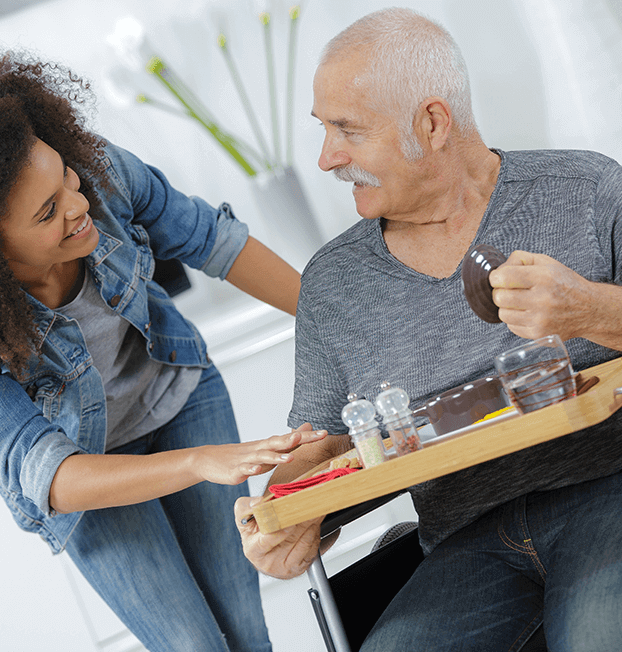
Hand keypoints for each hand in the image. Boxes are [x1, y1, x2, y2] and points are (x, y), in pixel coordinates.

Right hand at [197, 425, 326, 484]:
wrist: (209, 460)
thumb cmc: (240, 456)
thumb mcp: (265, 448)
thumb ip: (285, 441)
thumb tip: (304, 429)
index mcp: (268, 445)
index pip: (290, 438)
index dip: (307, 436)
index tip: (323, 433)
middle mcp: (259, 449)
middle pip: (279, 442)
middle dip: (294, 439)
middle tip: (307, 434)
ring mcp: (247, 459)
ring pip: (264, 456)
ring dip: (277, 456)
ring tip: (290, 456)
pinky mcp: (235, 470)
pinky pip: (244, 469)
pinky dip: (251, 469)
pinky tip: (257, 470)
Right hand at [235, 496, 323, 578]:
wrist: (264, 551)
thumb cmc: (254, 532)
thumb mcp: (243, 516)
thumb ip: (246, 507)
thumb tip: (258, 503)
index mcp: (253, 550)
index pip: (267, 540)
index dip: (279, 530)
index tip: (290, 521)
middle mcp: (270, 562)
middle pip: (291, 538)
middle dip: (302, 519)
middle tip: (310, 504)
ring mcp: (286, 567)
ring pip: (305, 541)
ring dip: (312, 522)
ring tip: (316, 508)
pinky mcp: (300, 568)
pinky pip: (313, 547)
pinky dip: (315, 532)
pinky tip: (314, 522)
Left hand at [489, 250, 593, 340]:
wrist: (589, 309)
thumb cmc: (564, 284)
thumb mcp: (547, 262)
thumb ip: (519, 259)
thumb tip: (497, 270)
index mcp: (544, 277)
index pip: (503, 278)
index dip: (495, 277)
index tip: (499, 278)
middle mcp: (543, 299)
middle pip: (499, 297)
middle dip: (500, 293)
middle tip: (510, 291)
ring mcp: (541, 320)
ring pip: (502, 314)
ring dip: (506, 308)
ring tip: (519, 303)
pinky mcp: (539, 334)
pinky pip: (511, 327)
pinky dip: (515, 320)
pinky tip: (526, 313)